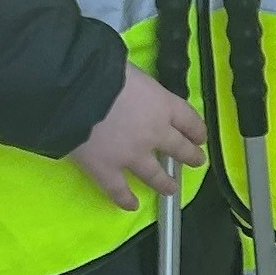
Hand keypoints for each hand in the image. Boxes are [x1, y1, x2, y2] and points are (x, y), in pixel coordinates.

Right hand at [70, 61, 205, 207]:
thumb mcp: (128, 69)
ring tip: (171, 189)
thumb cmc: (101, 70)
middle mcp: (154, 134)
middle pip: (178, 148)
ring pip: (155, 175)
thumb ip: (137, 85)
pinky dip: (125, 199)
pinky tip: (131, 205)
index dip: (196, 129)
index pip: (188, 119)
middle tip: (196, 161)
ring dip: (165, 183)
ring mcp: (131, 156)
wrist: (75, 91)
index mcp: (162, 105)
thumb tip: (133, 86)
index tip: (200, 137)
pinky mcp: (107, 170)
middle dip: (190, 156)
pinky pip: (119, 190)